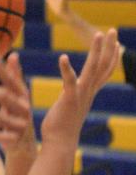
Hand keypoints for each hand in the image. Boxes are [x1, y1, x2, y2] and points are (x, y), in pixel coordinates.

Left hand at [0, 53, 35, 155]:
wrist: (25, 145)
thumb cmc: (16, 116)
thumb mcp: (17, 98)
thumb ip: (14, 78)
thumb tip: (13, 55)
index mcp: (22, 97)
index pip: (12, 81)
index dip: (3, 70)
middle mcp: (23, 109)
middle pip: (4, 97)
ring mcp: (21, 125)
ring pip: (0, 118)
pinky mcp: (15, 140)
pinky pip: (2, 137)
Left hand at [41, 29, 119, 148]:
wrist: (59, 144)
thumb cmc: (61, 127)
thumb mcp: (70, 105)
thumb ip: (73, 94)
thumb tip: (72, 87)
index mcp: (89, 93)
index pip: (104, 72)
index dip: (111, 56)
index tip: (115, 42)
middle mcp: (89, 92)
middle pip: (103, 66)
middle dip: (109, 47)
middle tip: (112, 30)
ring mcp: (81, 95)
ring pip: (92, 69)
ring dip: (96, 51)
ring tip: (99, 34)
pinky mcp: (69, 100)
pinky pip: (69, 82)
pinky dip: (67, 69)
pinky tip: (64, 57)